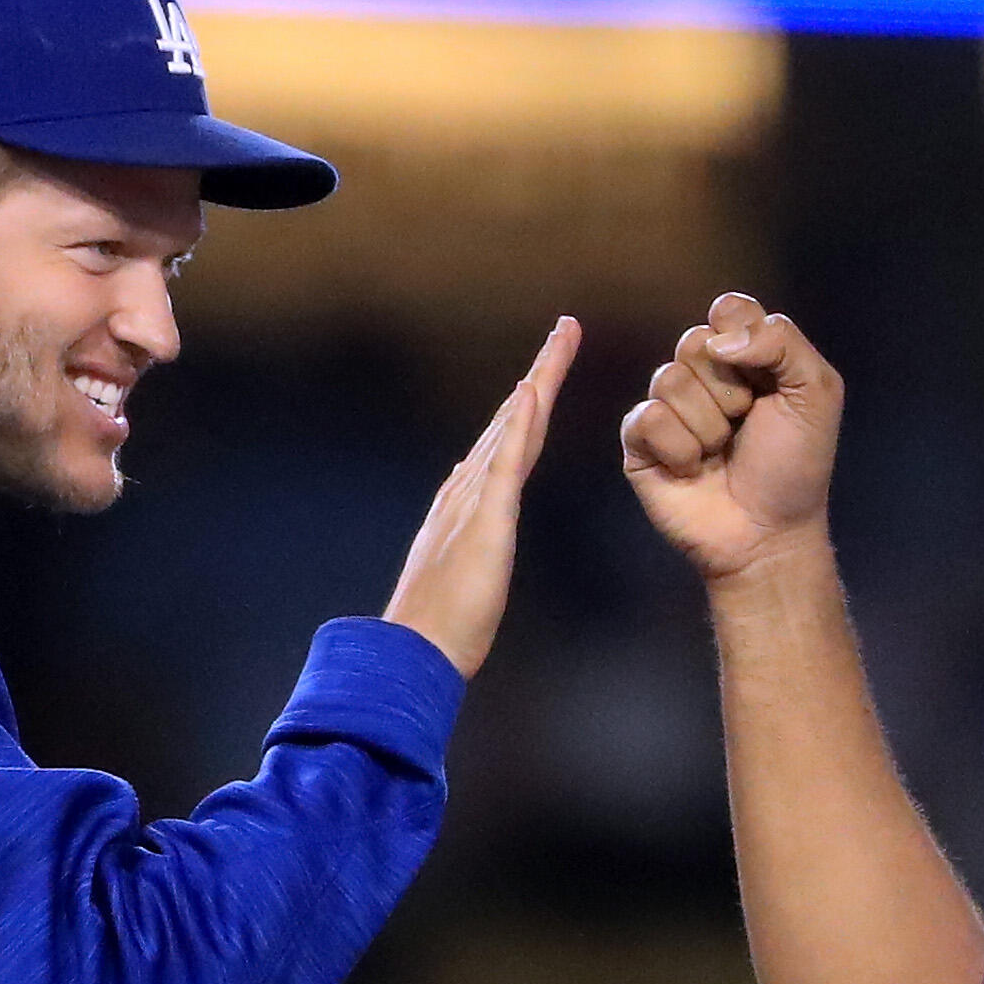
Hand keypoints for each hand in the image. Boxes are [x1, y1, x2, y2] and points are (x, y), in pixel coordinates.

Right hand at [383, 316, 579, 678]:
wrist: (416, 653)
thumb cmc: (441, 627)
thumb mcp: (467, 571)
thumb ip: (469, 537)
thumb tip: (469, 512)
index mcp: (472, 503)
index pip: (511, 442)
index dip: (532, 405)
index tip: (548, 371)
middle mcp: (469, 489)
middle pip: (514, 419)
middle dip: (541, 373)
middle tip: (567, 330)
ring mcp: (474, 500)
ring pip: (512, 427)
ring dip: (537, 381)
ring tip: (561, 340)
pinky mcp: (482, 520)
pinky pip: (504, 462)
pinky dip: (518, 424)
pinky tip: (532, 390)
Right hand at [621, 292, 842, 581]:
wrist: (769, 534)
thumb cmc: (796, 466)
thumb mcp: (815, 392)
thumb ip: (782, 342)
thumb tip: (718, 340)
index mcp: (745, 356)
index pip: (728, 309)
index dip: (743, 338)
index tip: (765, 378)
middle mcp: (703, 375)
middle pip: (694, 341)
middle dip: (729, 389)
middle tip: (746, 423)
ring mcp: (669, 407)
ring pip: (669, 379)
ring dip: (709, 425)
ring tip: (723, 452)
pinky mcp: (640, 441)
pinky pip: (648, 417)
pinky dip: (681, 448)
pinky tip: (695, 469)